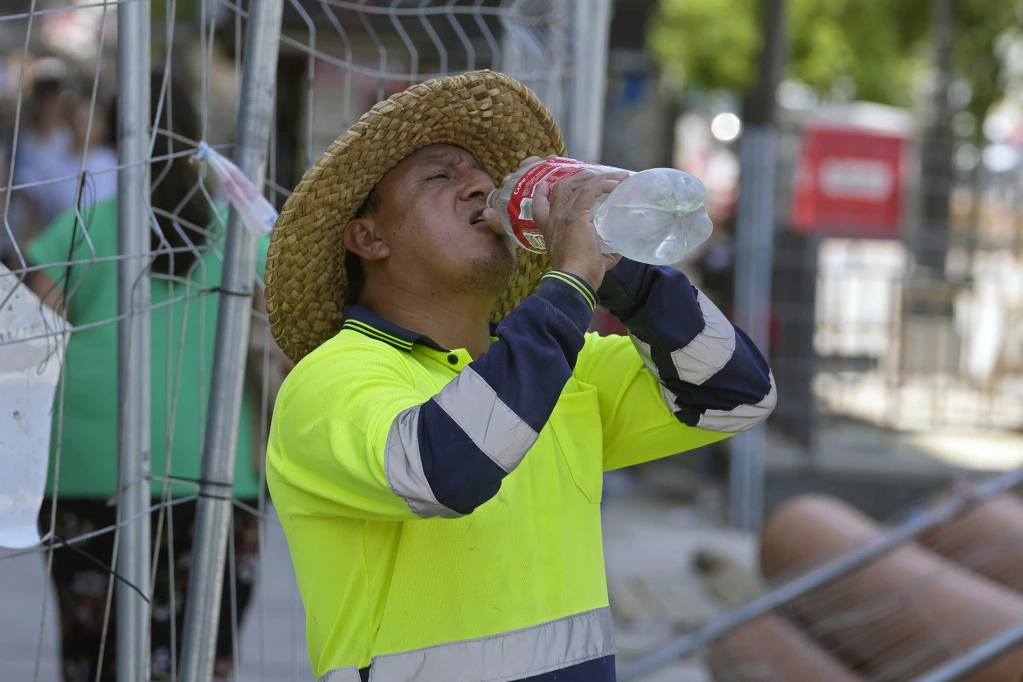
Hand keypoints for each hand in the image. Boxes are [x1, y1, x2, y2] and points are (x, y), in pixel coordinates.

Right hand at [531, 169, 625, 290]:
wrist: (574, 280)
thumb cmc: (580, 275)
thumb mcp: (588, 259)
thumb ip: (601, 251)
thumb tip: (618, 249)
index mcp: (550, 231)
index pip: (538, 207)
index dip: (540, 193)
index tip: (544, 185)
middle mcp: (554, 219)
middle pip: (561, 187)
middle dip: (579, 178)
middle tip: (597, 176)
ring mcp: (564, 215)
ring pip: (578, 185)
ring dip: (599, 178)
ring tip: (617, 177)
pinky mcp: (577, 215)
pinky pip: (590, 191)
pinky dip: (604, 184)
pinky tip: (617, 185)